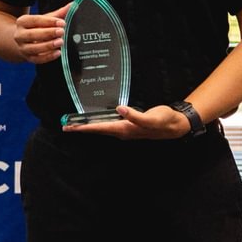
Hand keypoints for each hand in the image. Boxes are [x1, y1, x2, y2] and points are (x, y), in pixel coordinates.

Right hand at [12, 11, 64, 64]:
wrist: (22, 41)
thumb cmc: (36, 28)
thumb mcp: (44, 19)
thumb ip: (58, 14)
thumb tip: (72, 6)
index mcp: (22, 22)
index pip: (34, 20)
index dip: (48, 21)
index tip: (62, 22)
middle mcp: (20, 35)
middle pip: (32, 34)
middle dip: (48, 33)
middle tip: (61, 32)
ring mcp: (23, 48)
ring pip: (34, 48)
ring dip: (48, 45)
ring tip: (60, 42)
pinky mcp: (28, 58)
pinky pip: (37, 59)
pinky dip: (48, 57)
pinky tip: (57, 52)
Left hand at [63, 102, 190, 139]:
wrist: (175, 125)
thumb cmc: (163, 121)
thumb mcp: (151, 118)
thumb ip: (136, 115)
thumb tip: (120, 109)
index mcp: (125, 129)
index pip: (100, 128)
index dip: (84, 127)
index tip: (70, 127)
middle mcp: (122, 131)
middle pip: (97, 130)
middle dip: (81, 128)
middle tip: (65, 126)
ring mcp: (125, 130)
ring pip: (102, 128)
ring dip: (88, 126)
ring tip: (75, 124)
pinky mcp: (128, 125)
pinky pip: (109, 125)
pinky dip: (99, 123)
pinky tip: (95, 120)